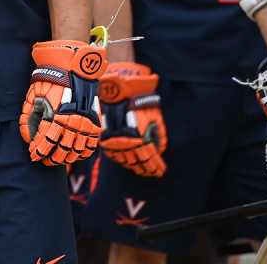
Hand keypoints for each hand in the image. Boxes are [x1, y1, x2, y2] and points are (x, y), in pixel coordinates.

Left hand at [21, 40, 105, 165]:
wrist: (72, 70)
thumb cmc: (49, 84)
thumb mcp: (34, 98)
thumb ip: (29, 118)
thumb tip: (28, 138)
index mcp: (54, 117)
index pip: (45, 142)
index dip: (38, 152)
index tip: (34, 156)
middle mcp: (70, 123)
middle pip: (60, 150)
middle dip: (51, 158)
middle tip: (45, 160)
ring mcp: (84, 124)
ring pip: (76, 150)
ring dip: (66, 158)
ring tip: (58, 160)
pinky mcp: (94, 124)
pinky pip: (90, 145)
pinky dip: (83, 153)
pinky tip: (75, 155)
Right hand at [98, 62, 167, 176]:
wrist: (119, 91)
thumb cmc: (140, 103)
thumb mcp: (156, 118)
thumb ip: (159, 135)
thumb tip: (159, 149)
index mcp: (142, 139)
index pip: (151, 159)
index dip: (156, 167)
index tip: (160, 171)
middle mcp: (128, 143)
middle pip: (138, 162)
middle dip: (146, 169)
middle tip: (151, 173)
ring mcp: (115, 141)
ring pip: (125, 160)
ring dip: (133, 166)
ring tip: (139, 170)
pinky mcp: (106, 138)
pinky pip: (112, 154)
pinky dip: (119, 159)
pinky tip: (124, 161)